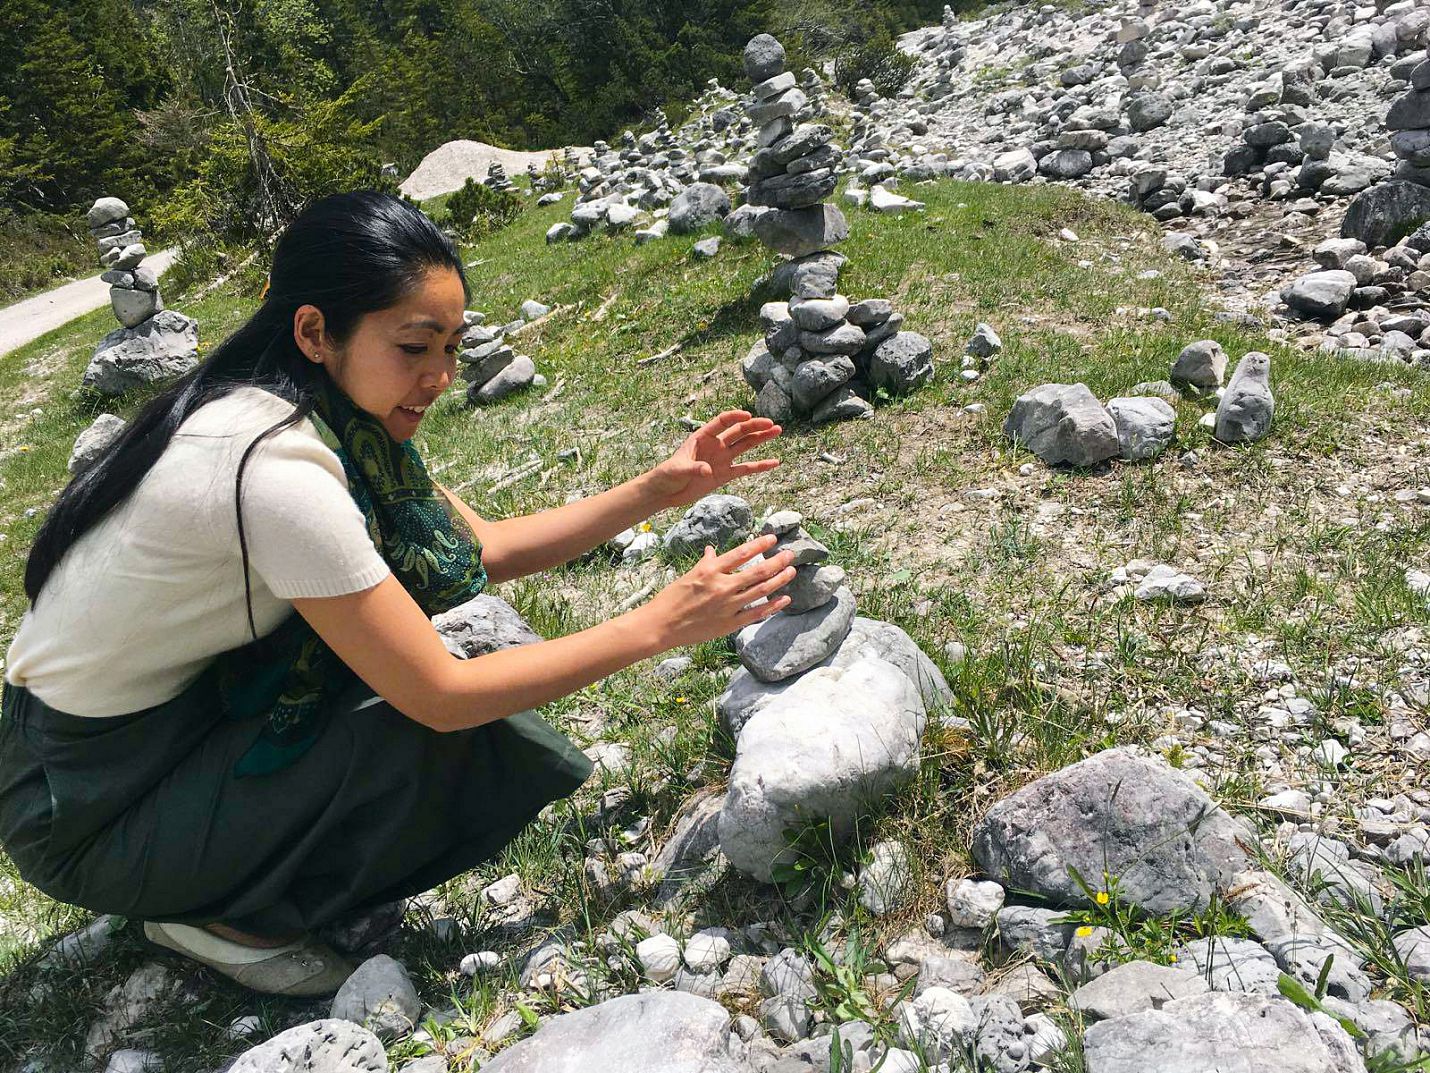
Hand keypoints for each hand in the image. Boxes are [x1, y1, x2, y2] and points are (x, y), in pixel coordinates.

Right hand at [637, 534, 794, 648]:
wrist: (661, 625)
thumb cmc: (671, 599)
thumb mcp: (688, 575)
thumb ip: (705, 563)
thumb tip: (712, 551)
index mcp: (710, 571)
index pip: (741, 553)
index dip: (759, 545)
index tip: (772, 538)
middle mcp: (721, 586)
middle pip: (757, 571)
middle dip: (777, 562)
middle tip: (791, 554)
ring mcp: (727, 606)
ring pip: (760, 591)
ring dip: (779, 580)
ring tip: (791, 571)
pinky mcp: (729, 624)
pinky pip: (756, 613)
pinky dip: (772, 605)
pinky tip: (784, 599)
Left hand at [646, 411, 780, 509]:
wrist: (666, 492)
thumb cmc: (667, 475)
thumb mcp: (677, 469)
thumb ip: (693, 468)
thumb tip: (707, 471)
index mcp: (702, 437)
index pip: (722, 422)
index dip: (735, 417)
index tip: (748, 416)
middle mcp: (715, 445)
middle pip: (738, 432)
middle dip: (755, 426)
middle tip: (772, 424)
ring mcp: (722, 459)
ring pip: (745, 446)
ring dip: (761, 439)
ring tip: (777, 431)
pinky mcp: (725, 475)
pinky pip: (746, 469)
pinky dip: (760, 466)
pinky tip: (774, 462)